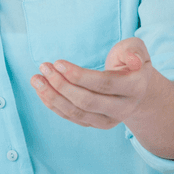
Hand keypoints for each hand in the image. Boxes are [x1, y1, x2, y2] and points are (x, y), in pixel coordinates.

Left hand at [29, 36, 165, 129]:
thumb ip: (134, 50)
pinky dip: (54, 105)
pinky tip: (41, 90)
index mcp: (134, 88)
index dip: (78, 75)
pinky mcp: (96, 124)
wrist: (137, 89)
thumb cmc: (131, 63)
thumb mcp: (137, 49)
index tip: (57, 62)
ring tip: (36, 79)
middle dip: (61, 85)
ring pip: (77, 113)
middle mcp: (123, 108)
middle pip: (87, 102)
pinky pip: (72, 118)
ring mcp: (109, 120)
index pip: (103, 84)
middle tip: (43, 67)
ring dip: (53, 97)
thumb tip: (133, 61)